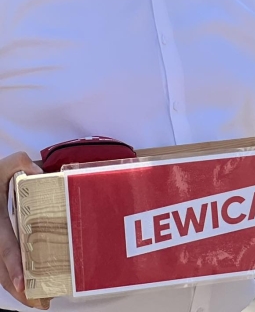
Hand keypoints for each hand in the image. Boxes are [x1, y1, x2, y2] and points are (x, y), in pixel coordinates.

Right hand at [0, 152, 47, 308]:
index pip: (4, 247)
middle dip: (20, 290)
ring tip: (41, 301)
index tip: (24, 284)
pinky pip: (1, 267)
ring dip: (18, 290)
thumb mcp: (0, 168)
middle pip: (1, 271)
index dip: (13, 266)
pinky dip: (13, 279)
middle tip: (43, 302)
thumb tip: (38, 172)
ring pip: (0, 274)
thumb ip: (17, 164)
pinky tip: (30, 287)